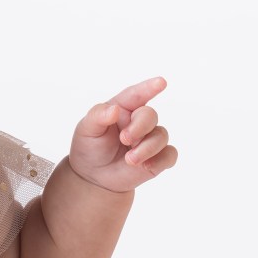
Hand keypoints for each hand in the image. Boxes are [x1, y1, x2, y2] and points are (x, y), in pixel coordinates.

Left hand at [68, 77, 177, 192]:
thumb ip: (98, 116)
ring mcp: (149, 139)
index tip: (161, 82)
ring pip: (161, 136)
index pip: (136, 95)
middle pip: (150, 115)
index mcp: (122, 108)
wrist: (93, 175)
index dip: (149, 88)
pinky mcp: (157, 157)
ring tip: (130, 159)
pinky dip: (160, 160)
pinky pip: (170, 155)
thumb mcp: (87, 129)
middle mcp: (138, 121)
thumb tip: (114, 109)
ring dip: (147, 148)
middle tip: (124, 139)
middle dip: (140, 127)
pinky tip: (147, 166)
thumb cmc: (90, 145)